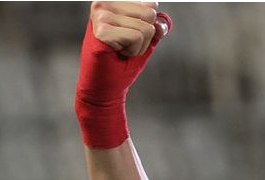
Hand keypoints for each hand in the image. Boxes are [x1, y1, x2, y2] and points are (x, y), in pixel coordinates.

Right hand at [78, 2, 170, 147]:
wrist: (104, 87)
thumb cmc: (120, 65)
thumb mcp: (143, 42)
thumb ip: (155, 28)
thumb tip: (164, 20)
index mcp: (111, 2)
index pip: (150, 5)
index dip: (148, 28)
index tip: (129, 38)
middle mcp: (103, 4)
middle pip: (149, 15)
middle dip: (144, 38)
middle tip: (125, 47)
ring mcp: (101, 16)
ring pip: (145, 28)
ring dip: (138, 46)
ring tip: (120, 51)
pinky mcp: (102, 30)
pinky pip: (137, 37)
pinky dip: (133, 51)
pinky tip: (116, 54)